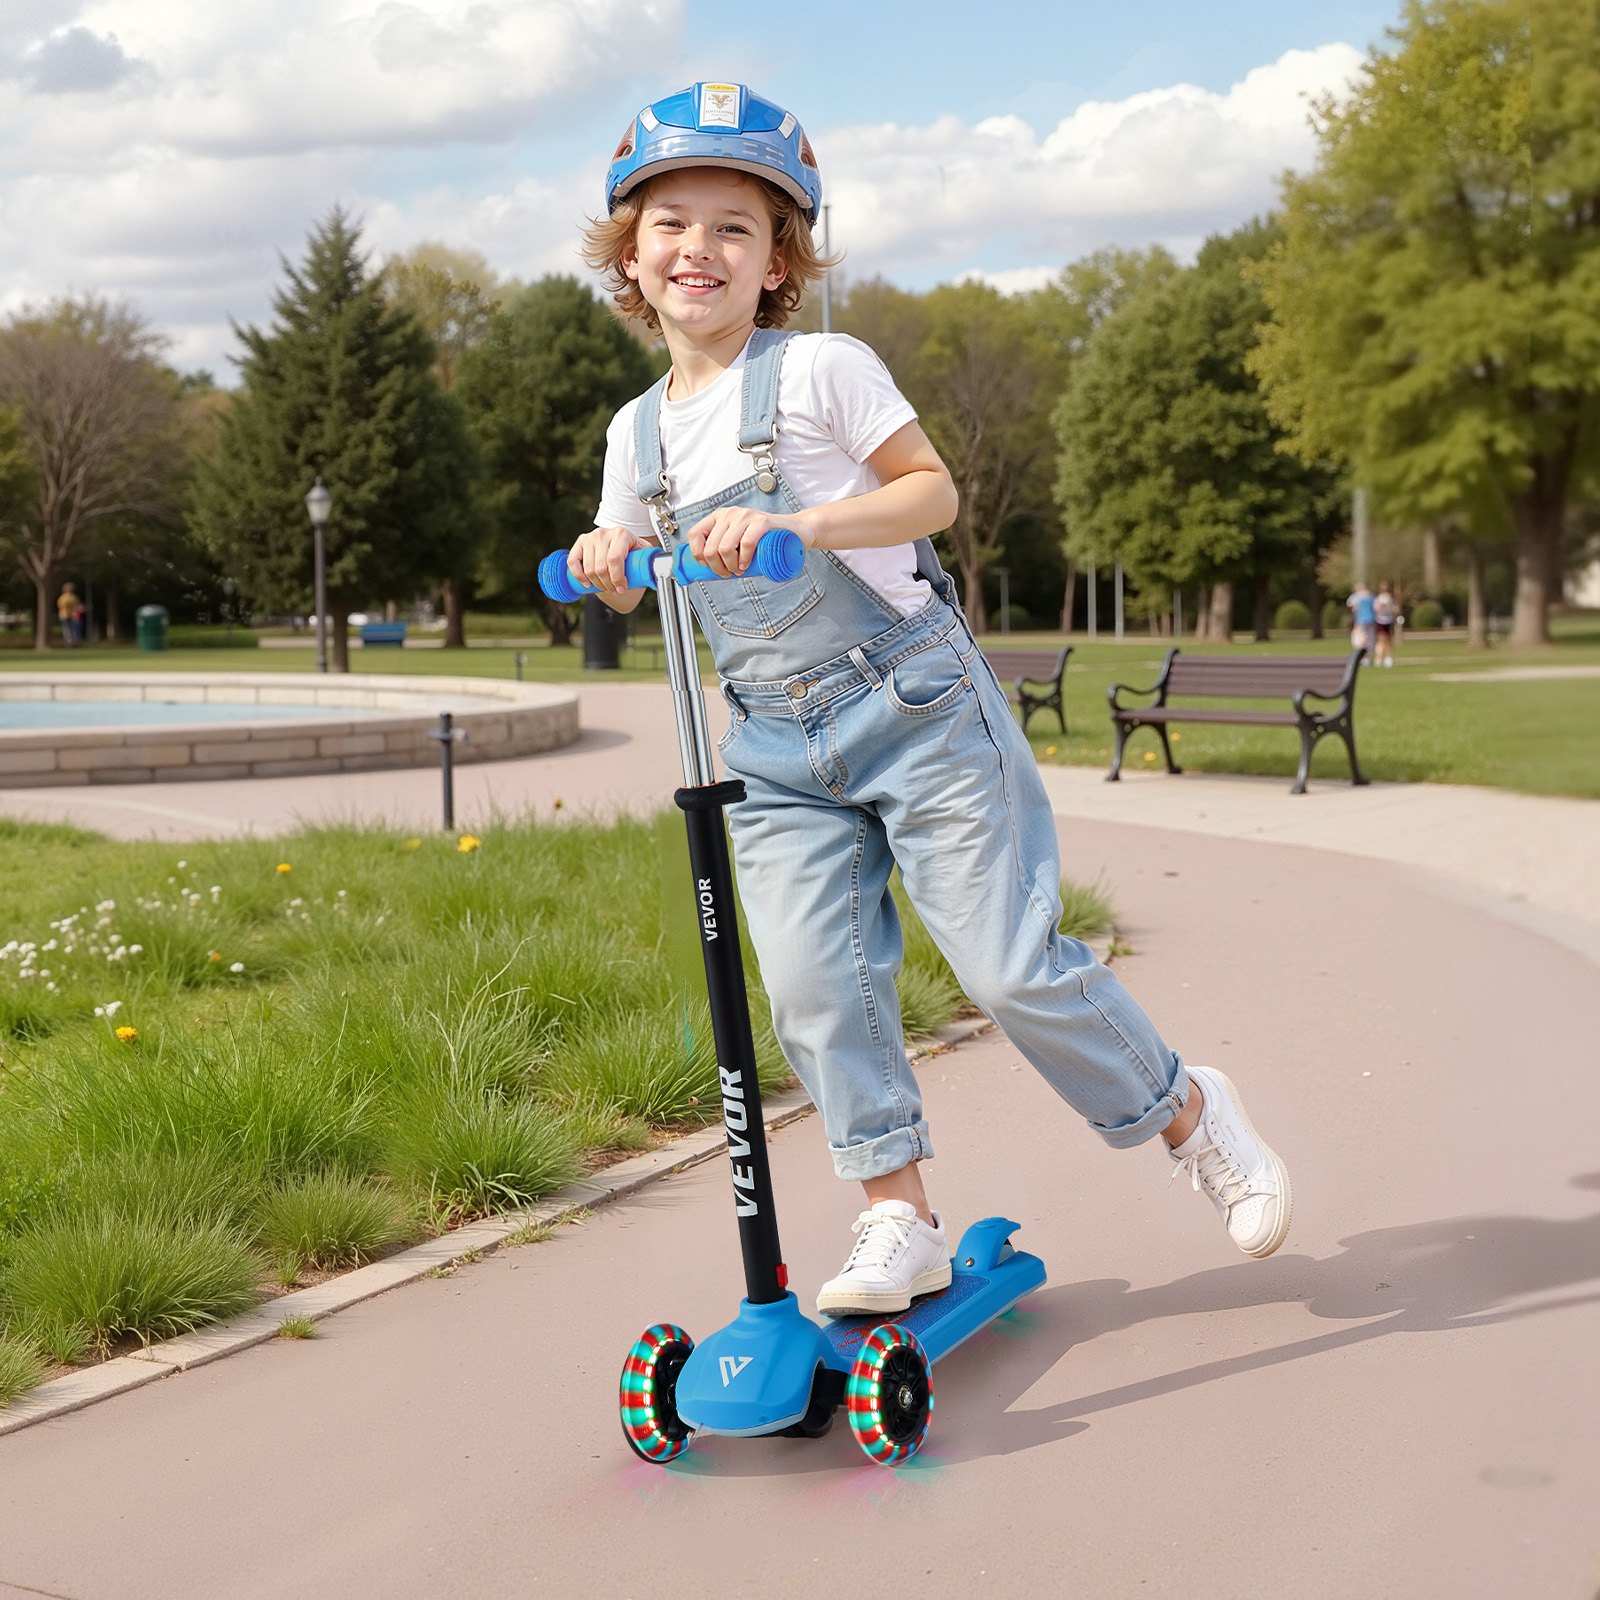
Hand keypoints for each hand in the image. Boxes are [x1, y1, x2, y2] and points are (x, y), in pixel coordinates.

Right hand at [567, 526, 650, 593]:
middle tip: (615, 590)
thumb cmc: (632, 551)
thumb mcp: (643, 553)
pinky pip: (573, 562)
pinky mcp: (579, 543)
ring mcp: (590, 537)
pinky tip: (587, 583)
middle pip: (601, 567)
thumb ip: (650, 560)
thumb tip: (661, 572)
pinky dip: (579, 576)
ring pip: (589, 568)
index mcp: (622, 534)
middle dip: (608, 584)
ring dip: (597, 584)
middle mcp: (604, 533)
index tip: (622, 589)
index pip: (615, 559)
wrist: (618, 543)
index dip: (617, 578)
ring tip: (605, 587)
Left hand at [685, 507, 815, 577]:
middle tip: (727, 573)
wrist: (793, 531)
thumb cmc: (764, 539)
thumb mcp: (738, 538)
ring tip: (738, 570)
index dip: (697, 554)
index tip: (707, 565)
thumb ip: (723, 546)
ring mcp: (745, 516)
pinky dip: (744, 560)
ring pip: (725, 548)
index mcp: (719, 516)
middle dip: (717, 567)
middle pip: (711, 547)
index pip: (695, 534)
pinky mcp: (761, 521)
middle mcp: (730, 513)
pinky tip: (746, 565)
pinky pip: (746, 544)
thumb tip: (705, 567)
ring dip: (730, 566)